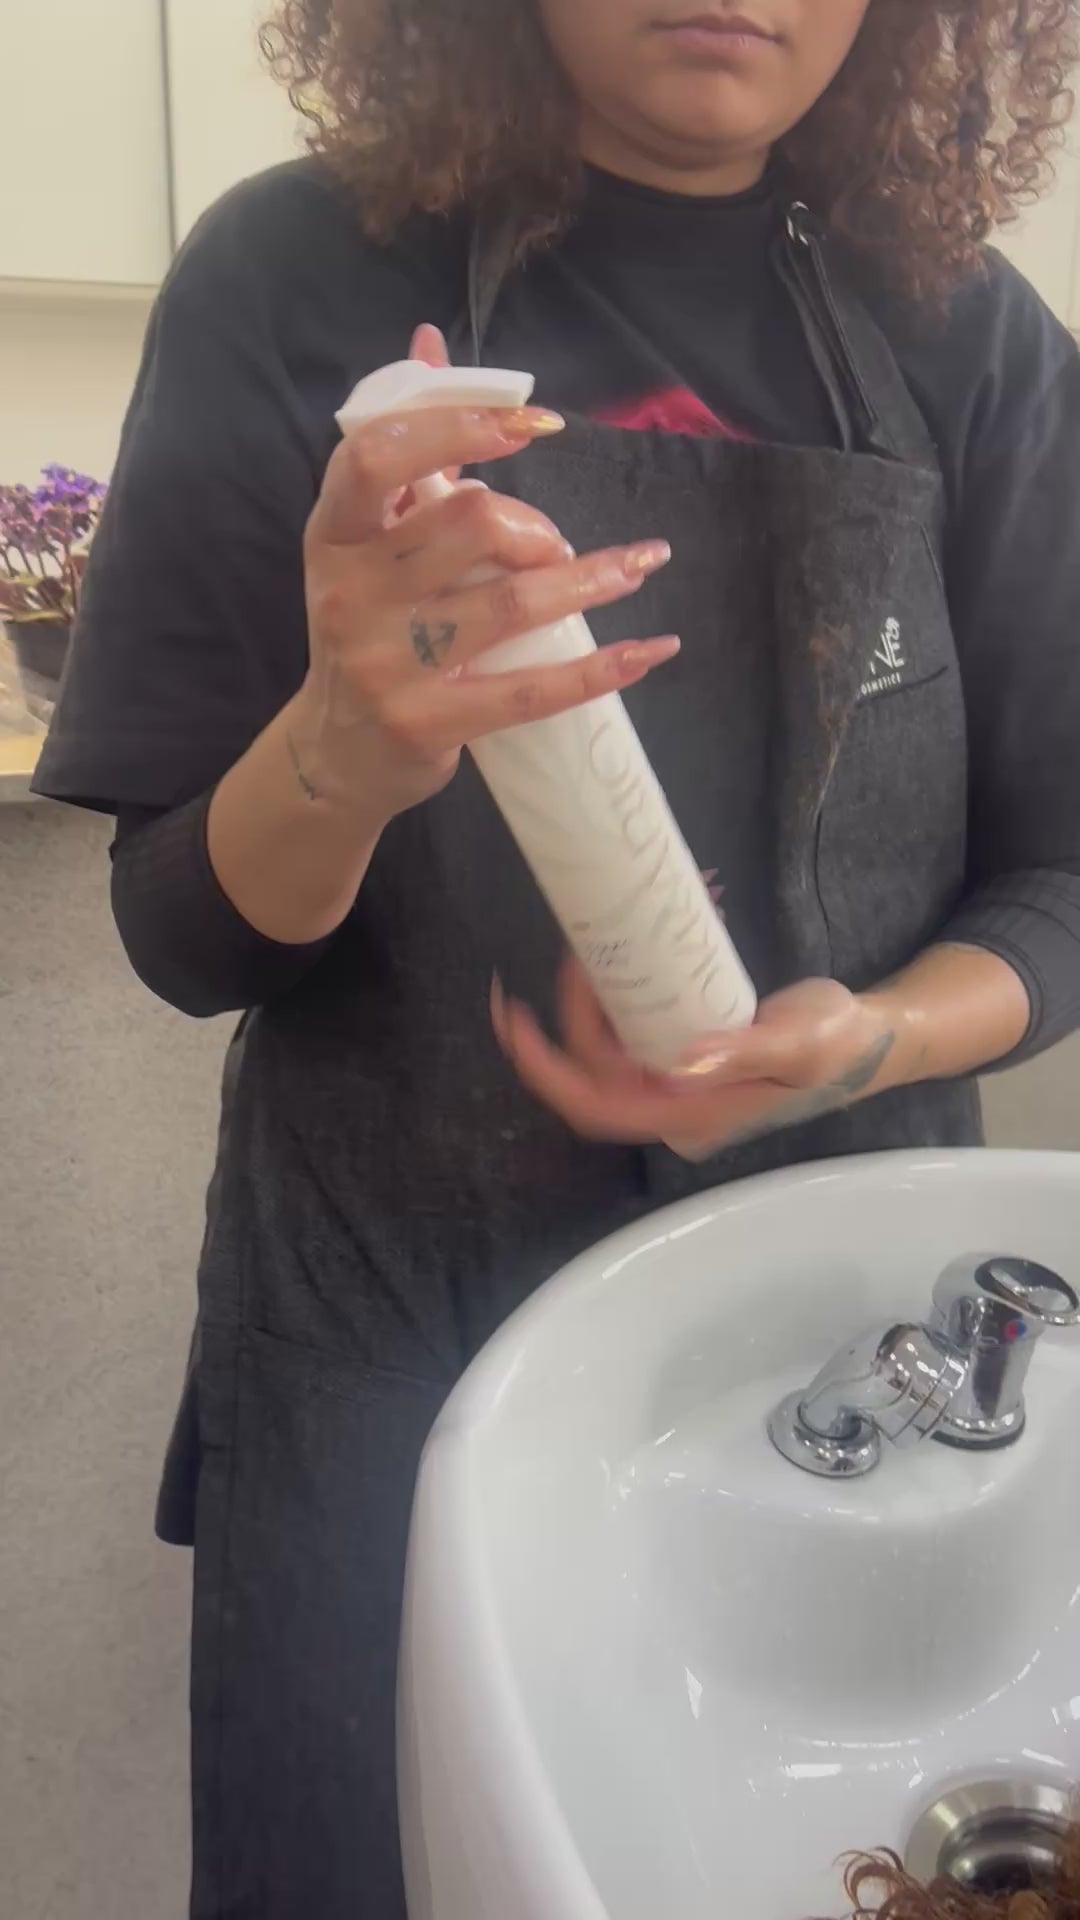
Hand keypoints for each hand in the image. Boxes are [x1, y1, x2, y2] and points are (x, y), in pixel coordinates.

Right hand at [289, 324, 677, 825]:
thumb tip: (427, 342)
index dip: (458, 425)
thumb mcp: (365, 543)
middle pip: (469, 521)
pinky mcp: (429, 722)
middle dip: (532, 524)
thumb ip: (406, 453)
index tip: (529, 426)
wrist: (335, 754)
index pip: (378, 454)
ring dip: (592, 576)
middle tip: (554, 545)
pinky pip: (532, 688)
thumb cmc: (367, 630)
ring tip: (640, 564)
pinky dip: (601, 667)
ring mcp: (387, 663)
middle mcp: (351, 594)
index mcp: (332, 535)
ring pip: (513, 599)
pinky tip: (652, 649)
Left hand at [491, 956, 897, 1159]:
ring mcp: (674, 1079)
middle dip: (569, 1008)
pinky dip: (624, 985)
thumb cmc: (840, 1044)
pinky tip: (642, 943)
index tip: (515, 1019)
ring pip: (606, 1041)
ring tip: (612, 931)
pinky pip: (631, 1024)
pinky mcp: (682, 1052)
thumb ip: (740, 1053)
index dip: (547, 1067)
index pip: (596, 1105)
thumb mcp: (798, 1043)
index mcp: (690, 1113)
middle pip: (589, 1067)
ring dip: (599, 988)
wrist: (869, 1037)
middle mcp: (671, 1103)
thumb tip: (678, 1062)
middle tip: (577, 944)